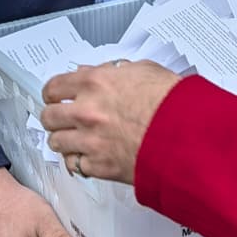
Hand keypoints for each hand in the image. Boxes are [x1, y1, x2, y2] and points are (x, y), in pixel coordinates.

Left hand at [40, 61, 182, 184]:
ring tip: (75, 139)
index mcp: (94, 83)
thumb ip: (113, 71)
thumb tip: (99, 73)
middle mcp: (86, 111)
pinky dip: (78, 161)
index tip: (54, 97)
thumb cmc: (172, 102)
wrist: (187, 135)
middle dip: (54, 118)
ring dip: (64, 140)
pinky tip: (87, 156)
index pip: (53, 87)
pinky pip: (74, 165)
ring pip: (56, 142)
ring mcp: (90, 140)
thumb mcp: (143, 71)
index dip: (53, 93)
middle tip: (62, 119)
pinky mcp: (99, 166)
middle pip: (48, 117)